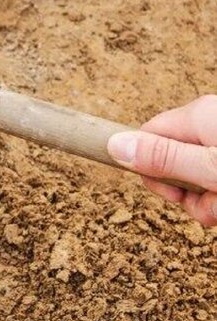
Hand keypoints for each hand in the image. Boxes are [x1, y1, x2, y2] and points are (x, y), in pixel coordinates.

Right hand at [107, 96, 216, 225]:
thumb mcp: (210, 167)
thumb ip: (163, 157)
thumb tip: (113, 145)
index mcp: (198, 115)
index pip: (146, 136)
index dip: (150, 169)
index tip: (171, 194)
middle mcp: (209, 121)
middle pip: (170, 160)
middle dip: (184, 192)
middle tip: (209, 206)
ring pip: (195, 175)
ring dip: (207, 201)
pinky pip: (213, 178)